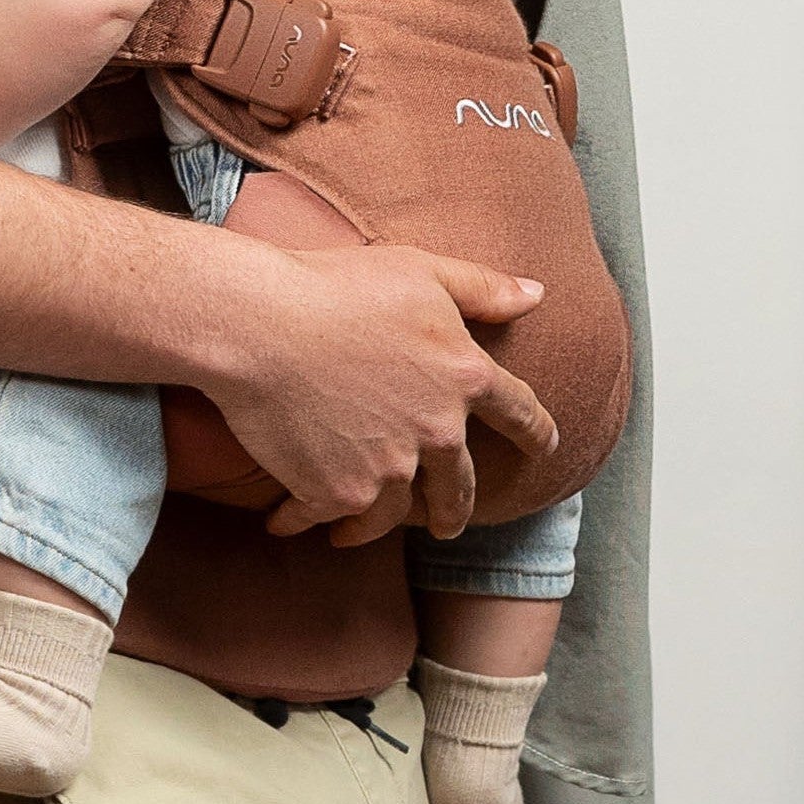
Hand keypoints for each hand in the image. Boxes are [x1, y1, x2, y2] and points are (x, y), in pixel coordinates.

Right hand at [205, 243, 556, 544]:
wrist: (258, 324)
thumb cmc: (335, 286)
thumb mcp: (420, 272)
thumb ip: (481, 288)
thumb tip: (536, 293)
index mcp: (465, 376)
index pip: (520, 414)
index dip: (537, 433)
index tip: (545, 448)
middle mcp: (437, 433)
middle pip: (459, 487)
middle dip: (456, 508)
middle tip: (448, 522)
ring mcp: (388, 471)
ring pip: (393, 515)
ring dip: (377, 524)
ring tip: (361, 530)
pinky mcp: (337, 494)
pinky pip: (325, 519)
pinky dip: (304, 522)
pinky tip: (286, 522)